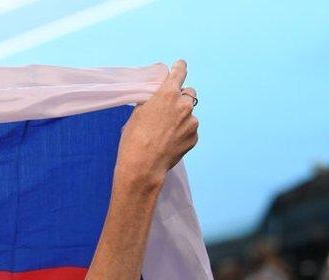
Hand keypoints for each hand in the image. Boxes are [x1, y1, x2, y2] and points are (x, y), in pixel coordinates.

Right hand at [115, 60, 198, 190]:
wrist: (143, 165)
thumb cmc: (134, 139)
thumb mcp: (137, 114)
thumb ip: (151, 102)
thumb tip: (156, 99)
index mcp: (167, 94)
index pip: (179, 73)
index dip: (179, 68)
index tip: (180, 65)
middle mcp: (184, 105)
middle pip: (189, 93)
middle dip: (181, 98)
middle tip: (169, 108)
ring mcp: (191, 122)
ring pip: (189, 114)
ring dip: (181, 118)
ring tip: (165, 132)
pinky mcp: (194, 137)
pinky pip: (190, 130)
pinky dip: (182, 133)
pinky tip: (169, 142)